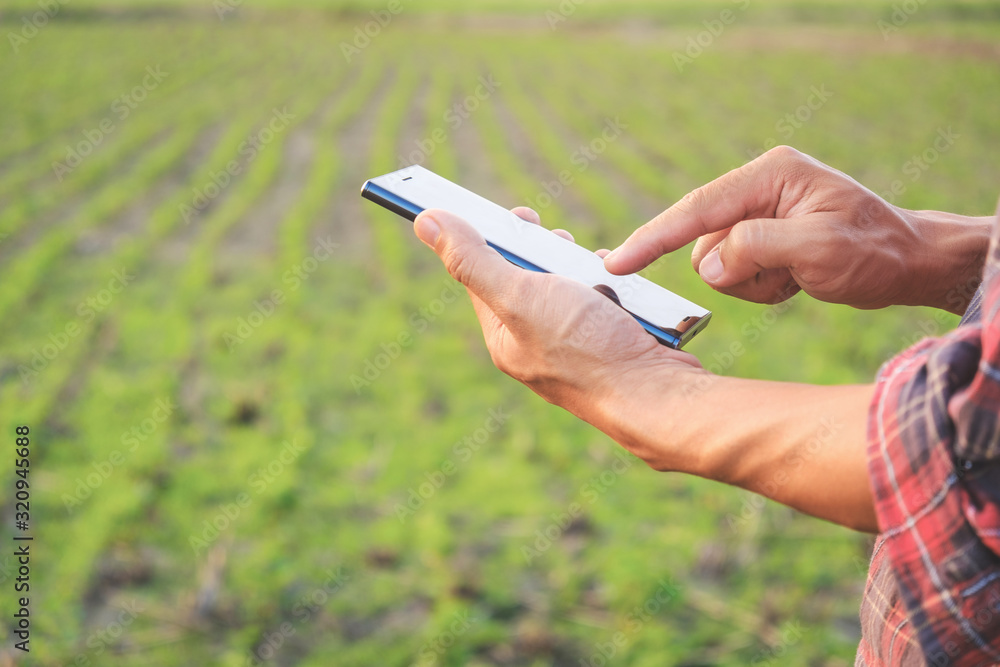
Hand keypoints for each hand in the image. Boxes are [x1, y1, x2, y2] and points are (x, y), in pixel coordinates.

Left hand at [412, 206, 703, 467]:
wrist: (656, 394)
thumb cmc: (586, 349)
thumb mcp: (519, 295)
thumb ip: (472, 260)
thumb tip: (425, 223)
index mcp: (504, 338)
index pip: (482, 277)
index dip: (492, 239)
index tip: (514, 215)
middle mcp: (535, 345)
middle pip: (528, 278)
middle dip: (543, 250)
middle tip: (555, 238)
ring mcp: (576, 346)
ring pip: (570, 286)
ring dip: (580, 266)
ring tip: (593, 268)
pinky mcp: (611, 343)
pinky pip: (604, 300)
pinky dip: (611, 285)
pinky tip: (620, 288)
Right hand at [603, 145, 989, 312]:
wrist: (910, 263)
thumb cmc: (873, 252)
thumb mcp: (820, 249)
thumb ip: (756, 248)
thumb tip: (710, 264)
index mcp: (770, 176)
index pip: (697, 209)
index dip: (653, 237)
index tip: (616, 264)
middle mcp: (759, 187)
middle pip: (704, 241)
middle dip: (737, 271)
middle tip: (785, 277)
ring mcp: (759, 212)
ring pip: (716, 262)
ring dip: (751, 283)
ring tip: (795, 278)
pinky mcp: (761, 235)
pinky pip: (733, 272)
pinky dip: (759, 286)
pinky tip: (795, 281)